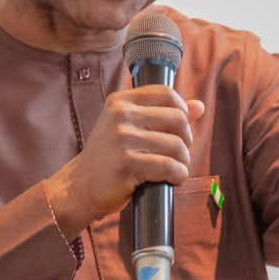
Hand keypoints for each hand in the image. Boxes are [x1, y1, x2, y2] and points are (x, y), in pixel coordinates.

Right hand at [45, 86, 204, 239]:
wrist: (79, 185)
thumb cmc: (109, 156)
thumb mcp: (129, 127)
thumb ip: (163, 113)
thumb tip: (199, 106)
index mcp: (121, 101)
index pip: (167, 94)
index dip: (183, 111)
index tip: (179, 129)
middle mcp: (121, 115)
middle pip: (178, 118)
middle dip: (186, 139)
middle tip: (179, 154)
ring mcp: (122, 139)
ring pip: (176, 145)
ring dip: (183, 161)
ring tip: (175, 169)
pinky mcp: (127, 164)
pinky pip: (169, 166)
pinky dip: (178, 175)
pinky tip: (173, 179)